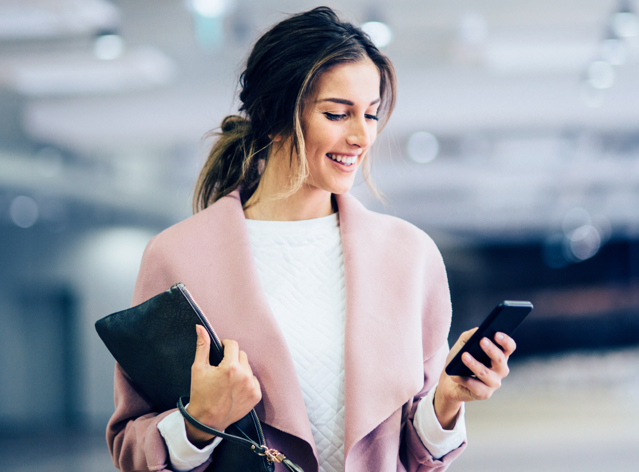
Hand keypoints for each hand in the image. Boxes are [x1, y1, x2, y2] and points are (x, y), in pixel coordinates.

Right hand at [185, 325, 261, 445]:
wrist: (207, 421)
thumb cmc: (200, 394)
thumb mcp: (198, 368)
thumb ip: (202, 346)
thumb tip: (200, 327)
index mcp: (230, 367)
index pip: (232, 344)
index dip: (225, 346)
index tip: (220, 352)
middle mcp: (244, 376)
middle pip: (241, 354)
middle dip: (232, 358)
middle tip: (221, 369)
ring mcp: (252, 386)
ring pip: (248, 367)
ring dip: (239, 369)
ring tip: (227, 380)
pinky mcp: (256, 395)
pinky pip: (253, 380)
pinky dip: (246, 381)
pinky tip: (235, 388)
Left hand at [433, 328, 515, 428]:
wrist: (449, 381)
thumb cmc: (459, 360)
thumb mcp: (463, 343)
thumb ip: (471, 335)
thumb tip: (479, 331)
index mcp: (499, 356)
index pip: (509, 347)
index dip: (505, 341)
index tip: (496, 333)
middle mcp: (500, 370)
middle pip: (500, 360)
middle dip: (491, 350)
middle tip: (482, 341)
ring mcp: (493, 383)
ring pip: (486, 373)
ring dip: (475, 364)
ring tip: (464, 356)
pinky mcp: (484, 394)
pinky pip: (476, 387)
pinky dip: (465, 380)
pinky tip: (457, 376)